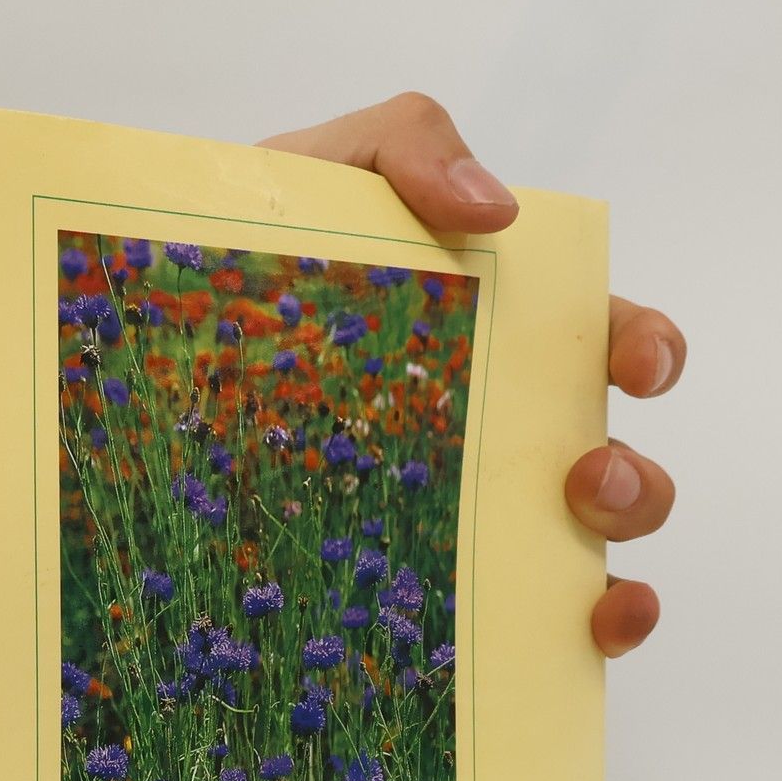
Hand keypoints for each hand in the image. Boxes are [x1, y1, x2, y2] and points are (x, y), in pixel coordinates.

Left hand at [260, 94, 680, 657]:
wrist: (139, 352)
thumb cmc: (244, 257)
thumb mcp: (315, 170)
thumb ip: (403, 145)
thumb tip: (495, 207)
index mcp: (490, 337)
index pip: (597, 340)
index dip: (642, 348)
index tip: (634, 364)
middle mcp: (493, 437)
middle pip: (609, 465)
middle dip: (631, 478)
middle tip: (583, 478)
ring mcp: (459, 521)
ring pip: (585, 556)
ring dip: (613, 556)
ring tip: (571, 543)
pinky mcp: (417, 592)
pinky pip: (518, 628)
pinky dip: (579, 635)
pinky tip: (580, 635)